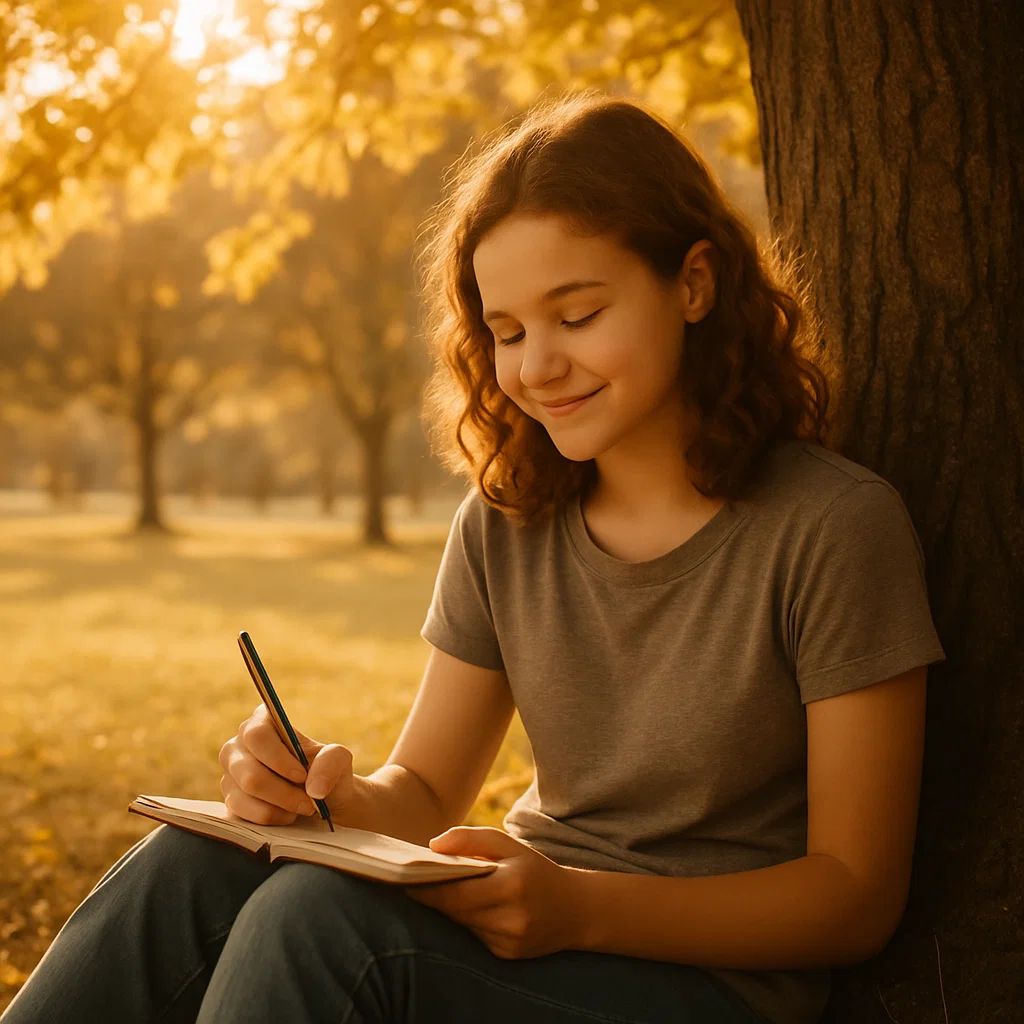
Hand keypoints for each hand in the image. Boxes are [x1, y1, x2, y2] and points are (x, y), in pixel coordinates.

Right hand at [218, 703, 355, 825]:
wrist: (319, 800)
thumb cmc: (324, 771)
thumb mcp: (338, 758)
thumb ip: (331, 762)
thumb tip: (314, 789)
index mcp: (261, 721)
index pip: (257, 735)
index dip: (278, 759)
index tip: (301, 776)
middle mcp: (238, 744)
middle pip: (249, 772)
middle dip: (282, 792)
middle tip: (307, 802)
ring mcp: (230, 774)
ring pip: (245, 795)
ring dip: (279, 807)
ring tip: (300, 807)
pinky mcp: (229, 800)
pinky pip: (242, 814)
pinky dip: (270, 818)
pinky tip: (287, 815)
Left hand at [402, 827, 585, 959]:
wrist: (576, 910)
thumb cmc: (535, 870)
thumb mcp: (509, 845)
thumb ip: (471, 838)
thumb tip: (432, 845)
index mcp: (511, 884)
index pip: (456, 891)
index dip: (427, 888)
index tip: (405, 878)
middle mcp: (511, 917)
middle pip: (455, 911)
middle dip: (432, 898)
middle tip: (408, 884)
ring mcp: (509, 940)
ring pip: (463, 925)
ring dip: (448, 910)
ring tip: (432, 892)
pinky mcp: (507, 955)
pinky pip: (475, 936)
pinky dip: (468, 922)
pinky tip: (467, 909)